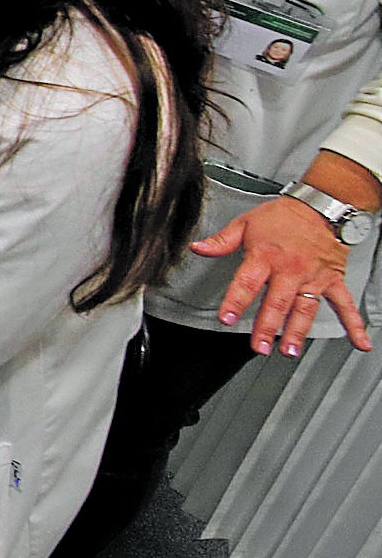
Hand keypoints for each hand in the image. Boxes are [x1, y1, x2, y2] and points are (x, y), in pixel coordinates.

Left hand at [192, 195, 370, 356]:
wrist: (320, 206)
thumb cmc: (282, 217)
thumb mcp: (245, 223)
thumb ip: (221, 241)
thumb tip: (197, 248)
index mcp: (266, 257)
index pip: (246, 283)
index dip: (235, 301)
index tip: (227, 318)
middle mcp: (290, 270)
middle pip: (276, 303)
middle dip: (267, 327)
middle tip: (260, 347)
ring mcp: (313, 278)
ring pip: (304, 309)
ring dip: (297, 332)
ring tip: (290, 350)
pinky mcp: (332, 280)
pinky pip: (345, 305)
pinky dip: (354, 324)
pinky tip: (359, 342)